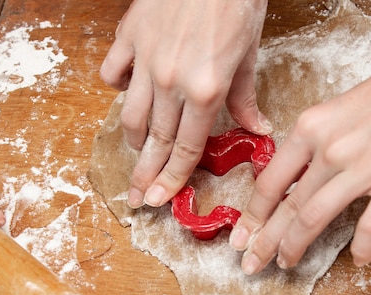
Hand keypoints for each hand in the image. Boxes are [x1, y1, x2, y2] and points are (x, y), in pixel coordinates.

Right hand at [100, 0, 270, 208]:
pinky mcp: (130, 37)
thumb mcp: (248, 55)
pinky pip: (112, 74)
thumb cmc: (237, 1)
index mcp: (206, 90)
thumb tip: (258, 130)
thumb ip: (245, 99)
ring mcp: (146, 59)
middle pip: (154, 141)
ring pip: (130, 115)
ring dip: (133, 140)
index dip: (172, 179)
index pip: (186, 148)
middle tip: (136, 198)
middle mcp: (172, 81)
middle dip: (145, 175)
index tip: (160, 199)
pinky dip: (117, 88)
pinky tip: (128, 92)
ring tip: (137, 152)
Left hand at [228, 18, 370, 273]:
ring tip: (285, 264)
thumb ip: (318, 140)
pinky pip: (370, 225)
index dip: (253, 215)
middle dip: (264, 240)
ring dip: (294, 246)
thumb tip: (302, 174)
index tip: (242, 236)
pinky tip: (359, 260)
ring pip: (314, 218)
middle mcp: (329, 149)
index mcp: (311, 127)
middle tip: (251, 264)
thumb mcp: (341, 107)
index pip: (270, 182)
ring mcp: (362, 167)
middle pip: (286, 206)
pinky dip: (361, 247)